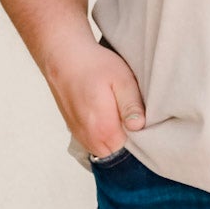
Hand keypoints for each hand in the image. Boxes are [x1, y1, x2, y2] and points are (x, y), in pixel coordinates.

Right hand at [43, 36, 145, 157]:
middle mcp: (90, 138)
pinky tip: (107, 116)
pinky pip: (94, 143)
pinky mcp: (75, 129)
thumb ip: (131, 105)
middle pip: (118, 153)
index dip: (141, 139)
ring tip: (120, 116)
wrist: (64, 56)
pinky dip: (103, 135)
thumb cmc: (94, 65)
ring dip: (115, 139)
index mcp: (104, 129)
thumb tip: (138, 126)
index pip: (131, 151)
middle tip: (133, 118)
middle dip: (128, 142)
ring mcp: (80, 135)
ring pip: (105, 149)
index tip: (146, 124)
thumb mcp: (121, 80)